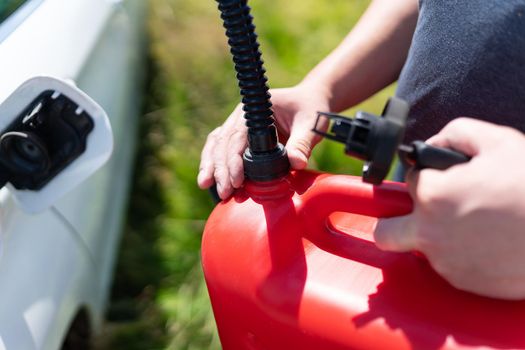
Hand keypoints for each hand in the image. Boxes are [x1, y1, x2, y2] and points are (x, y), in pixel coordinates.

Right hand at [198, 83, 329, 198]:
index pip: (237, 136)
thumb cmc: (310, 109)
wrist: (310, 101)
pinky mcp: (241, 137)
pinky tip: (211, 181)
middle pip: (222, 143)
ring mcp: (239, 126)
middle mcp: (242, 117)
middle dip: (220, 170)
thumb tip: (296, 164)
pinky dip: (216, 165)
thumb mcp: (310, 124)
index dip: (233, 160)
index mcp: (255, 111)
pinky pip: (222, 150)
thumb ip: (302, 144)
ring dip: (211, 167)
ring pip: (216, 145)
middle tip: (224, 193)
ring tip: (207, 186)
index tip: (236, 181)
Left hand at [374, 118, 524, 299]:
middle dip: (396, 219)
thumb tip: (432, 145)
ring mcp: (445, 262)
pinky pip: (448, 267)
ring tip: (474, 225)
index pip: (410, 180)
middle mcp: (429, 233)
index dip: (428, 176)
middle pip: (385, 231)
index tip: (446, 178)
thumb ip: (456, 134)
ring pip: (420, 248)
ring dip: (436, 236)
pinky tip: (486, 243)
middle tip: (423, 213)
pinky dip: (459, 256)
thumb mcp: (499, 142)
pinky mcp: (464, 283)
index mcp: (433, 195)